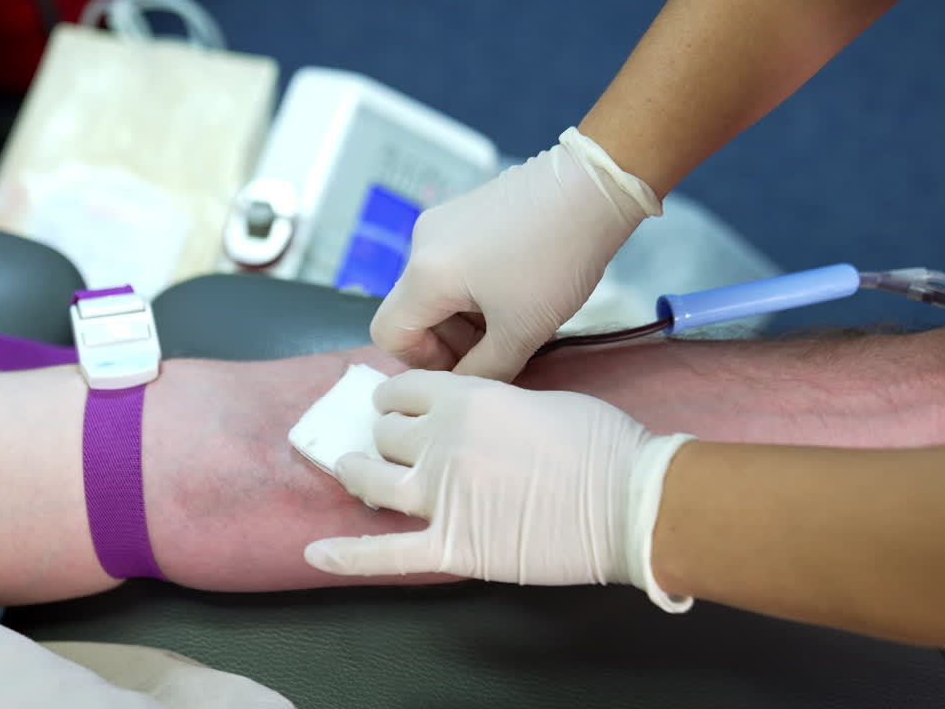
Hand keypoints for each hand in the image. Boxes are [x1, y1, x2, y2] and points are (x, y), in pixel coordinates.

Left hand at [304, 369, 693, 610]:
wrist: (629, 499)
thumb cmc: (600, 442)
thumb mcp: (539, 399)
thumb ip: (493, 406)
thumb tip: (479, 417)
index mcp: (464, 398)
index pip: (405, 390)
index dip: (397, 397)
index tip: (396, 403)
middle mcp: (440, 441)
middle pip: (386, 434)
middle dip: (384, 435)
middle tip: (387, 441)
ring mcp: (441, 495)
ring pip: (373, 480)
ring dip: (357, 472)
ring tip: (349, 469)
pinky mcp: (452, 545)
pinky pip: (387, 552)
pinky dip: (347, 554)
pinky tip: (316, 552)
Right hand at [370, 127, 660, 381]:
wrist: (593, 188)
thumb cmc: (556, 260)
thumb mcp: (521, 331)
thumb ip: (483, 371)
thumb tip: (463, 385)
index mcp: (425, 274)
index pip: (389, 334)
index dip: (421, 362)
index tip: (467, 364)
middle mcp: (420, 243)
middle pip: (414, 311)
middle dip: (449, 340)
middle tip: (498, 349)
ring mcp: (441, 222)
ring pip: (436, 289)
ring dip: (464, 315)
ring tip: (514, 318)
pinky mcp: (463, 210)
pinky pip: (453, 263)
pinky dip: (474, 288)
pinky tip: (517, 288)